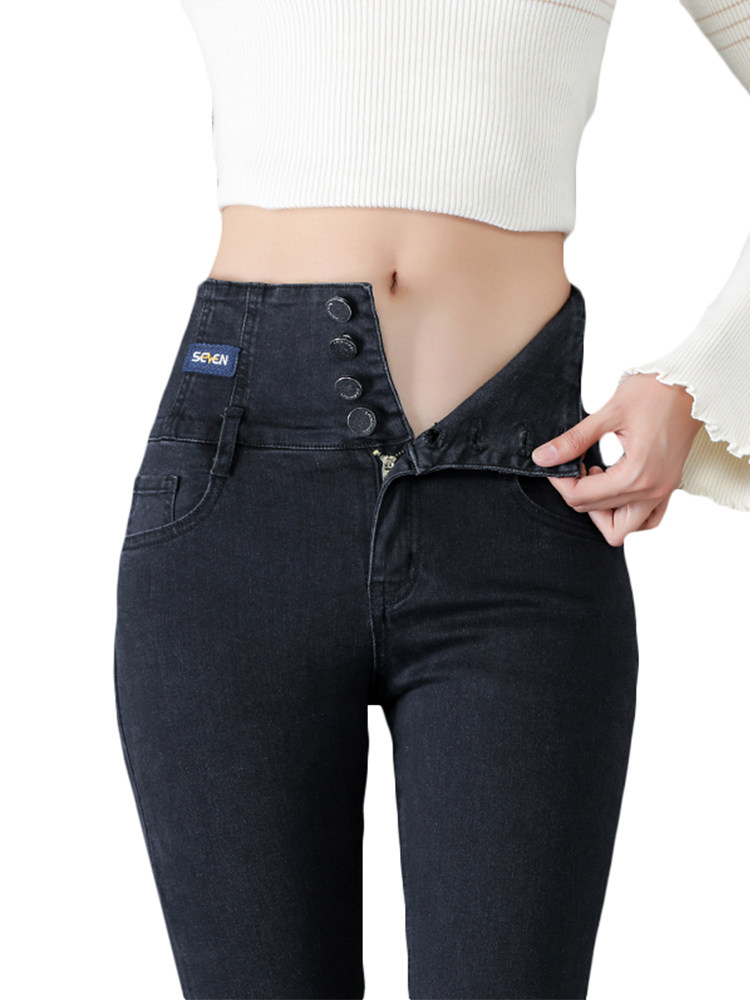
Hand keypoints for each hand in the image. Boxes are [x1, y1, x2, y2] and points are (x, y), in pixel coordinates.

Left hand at [529, 373, 703, 545]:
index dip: (560, 482)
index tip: (555, 463)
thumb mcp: (609, 413)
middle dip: (576, 492)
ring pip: (623, 528)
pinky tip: (613, 485)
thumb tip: (544, 458)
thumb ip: (574, 440)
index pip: (582, 498)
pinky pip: (646, 519)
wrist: (691, 386)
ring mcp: (663, 492)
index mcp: (636, 474)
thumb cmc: (655, 392)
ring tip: (595, 476)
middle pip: (597, 513)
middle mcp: (652, 491)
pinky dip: (625, 512)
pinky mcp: (668, 488)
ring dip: (601, 510)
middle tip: (573, 465)